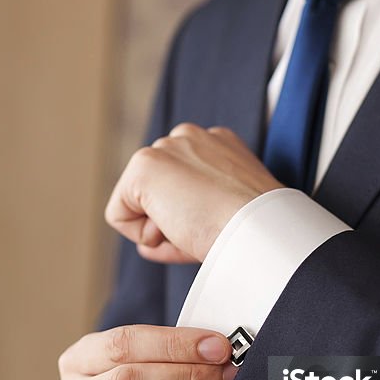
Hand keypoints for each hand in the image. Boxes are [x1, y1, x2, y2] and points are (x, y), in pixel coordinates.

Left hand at [105, 123, 283, 263]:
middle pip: (157, 195)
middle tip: (206, 234)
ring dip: (162, 229)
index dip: (190, 221)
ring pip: (138, 205)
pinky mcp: (143, 165)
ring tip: (196, 229)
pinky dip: (143, 234)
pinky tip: (177, 227)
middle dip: (172, 224)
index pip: (181, 187)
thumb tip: (148, 242)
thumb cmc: (254, 230)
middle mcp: (189, 137)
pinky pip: (119, 216)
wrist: (260, 230)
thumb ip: (193, 216)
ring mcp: (165, 147)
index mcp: (217, 145)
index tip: (215, 231)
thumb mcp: (229, 215)